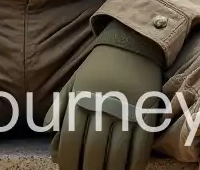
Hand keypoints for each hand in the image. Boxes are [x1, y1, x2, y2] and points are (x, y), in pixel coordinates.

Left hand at [48, 22, 165, 169]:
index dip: (68, 162)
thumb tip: (52, 148)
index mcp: (82, 97)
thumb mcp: (75, 82)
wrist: (132, 42)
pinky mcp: (147, 114)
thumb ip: (60, 112)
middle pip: (94, 150)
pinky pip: (141, 148)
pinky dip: (134, 166)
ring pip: (118, 154)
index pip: (70, 139)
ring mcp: (127, 110)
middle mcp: (104, 104)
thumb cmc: (99, 67)